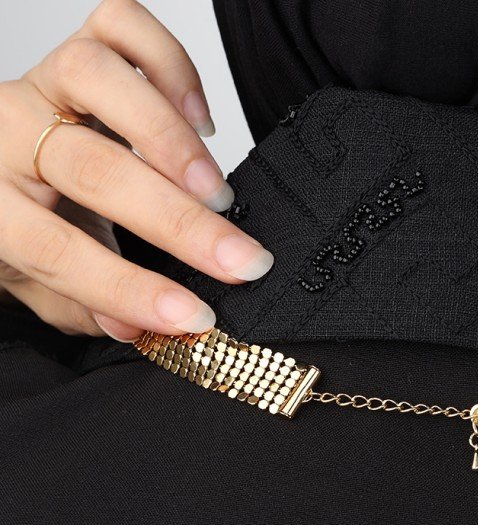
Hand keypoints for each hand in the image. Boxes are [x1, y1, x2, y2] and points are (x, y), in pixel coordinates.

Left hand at [0, 0, 272, 342]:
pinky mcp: (81, 54)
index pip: (56, 250)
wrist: (6, 170)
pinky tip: (199, 118)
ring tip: (216, 190)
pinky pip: (119, 26)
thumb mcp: (42, 286)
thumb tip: (139, 328)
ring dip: (169, 138)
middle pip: (91, 168)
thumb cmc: (28, 229)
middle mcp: (8, 137)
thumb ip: (86, 308)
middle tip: (240, 259)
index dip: (129, 288)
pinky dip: (170, 65)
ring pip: (95, 74)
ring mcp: (43, 86)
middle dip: (179, 222)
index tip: (194, 315)